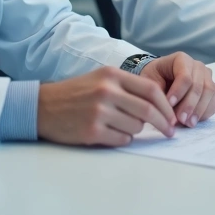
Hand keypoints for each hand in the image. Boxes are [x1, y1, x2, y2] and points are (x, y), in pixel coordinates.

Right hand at [36, 66, 175, 146]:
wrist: (43, 106)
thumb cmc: (76, 93)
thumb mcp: (101, 78)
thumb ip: (128, 87)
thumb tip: (158, 106)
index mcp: (112, 75)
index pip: (151, 90)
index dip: (167, 106)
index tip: (172, 116)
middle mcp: (107, 91)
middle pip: (148, 110)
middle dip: (163, 123)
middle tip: (169, 131)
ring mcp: (99, 111)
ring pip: (136, 127)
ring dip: (136, 131)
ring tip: (121, 126)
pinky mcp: (92, 131)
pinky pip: (122, 140)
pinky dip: (122, 139)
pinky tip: (110, 133)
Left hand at [138, 52, 214, 127]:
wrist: (160, 79)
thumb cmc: (154, 78)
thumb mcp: (149, 81)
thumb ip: (158, 93)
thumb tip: (168, 111)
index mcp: (181, 59)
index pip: (185, 76)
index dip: (178, 92)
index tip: (169, 105)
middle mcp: (197, 66)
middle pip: (199, 85)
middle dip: (190, 105)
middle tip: (180, 119)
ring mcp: (207, 77)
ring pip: (209, 92)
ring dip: (199, 110)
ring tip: (188, 123)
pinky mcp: (211, 90)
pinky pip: (213, 101)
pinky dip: (205, 113)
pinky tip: (194, 121)